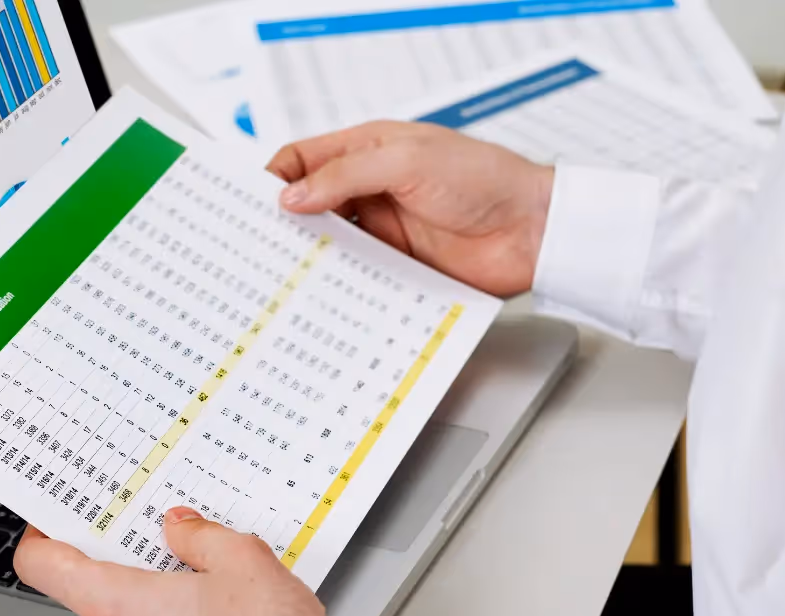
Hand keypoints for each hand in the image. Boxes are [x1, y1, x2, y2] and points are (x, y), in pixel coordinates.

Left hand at [13, 507, 335, 615]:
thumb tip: (179, 528)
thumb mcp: (243, 560)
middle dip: (131, 572)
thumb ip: (199, 535)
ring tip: (211, 596)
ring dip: (157, 610)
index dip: (40, 539)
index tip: (52, 526)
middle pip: (95, 597)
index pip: (44, 568)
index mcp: (121, 607)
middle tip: (169, 552)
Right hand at [269, 121, 554, 296]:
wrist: (533, 232)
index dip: (275, 177)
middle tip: (257, 246)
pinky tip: (322, 295)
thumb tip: (291, 195)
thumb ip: (346, 175)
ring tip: (283, 276)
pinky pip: (356, 277)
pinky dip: (337, 286)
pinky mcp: (397, 266)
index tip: (252, 203)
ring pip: (329, 245)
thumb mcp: (406, 163)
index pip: (304, 158)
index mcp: (369, 150)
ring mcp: (383, 230)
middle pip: (310, 205)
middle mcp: (371, 189)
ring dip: (308, 258)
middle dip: (283, 223)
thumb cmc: (484, 180)